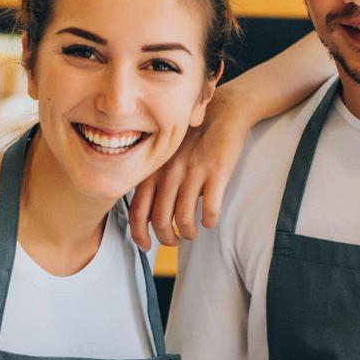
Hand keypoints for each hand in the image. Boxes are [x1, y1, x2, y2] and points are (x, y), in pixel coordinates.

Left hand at [129, 90, 252, 250]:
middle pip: (160, 221)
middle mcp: (170, 173)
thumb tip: (148, 216)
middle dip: (167, 239)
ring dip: (188, 234)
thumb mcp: (166, 157)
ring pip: (185, 219)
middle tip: (175, 241)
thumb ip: (156, 182)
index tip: (146, 246)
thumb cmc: (192, 140)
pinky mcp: (216, 173)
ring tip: (193, 233)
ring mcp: (193, 173)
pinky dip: (210, 222)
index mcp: (154, 170)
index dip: (139, 234)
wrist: (222, 114)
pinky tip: (210, 221)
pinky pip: (211, 210)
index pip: (137, 211)